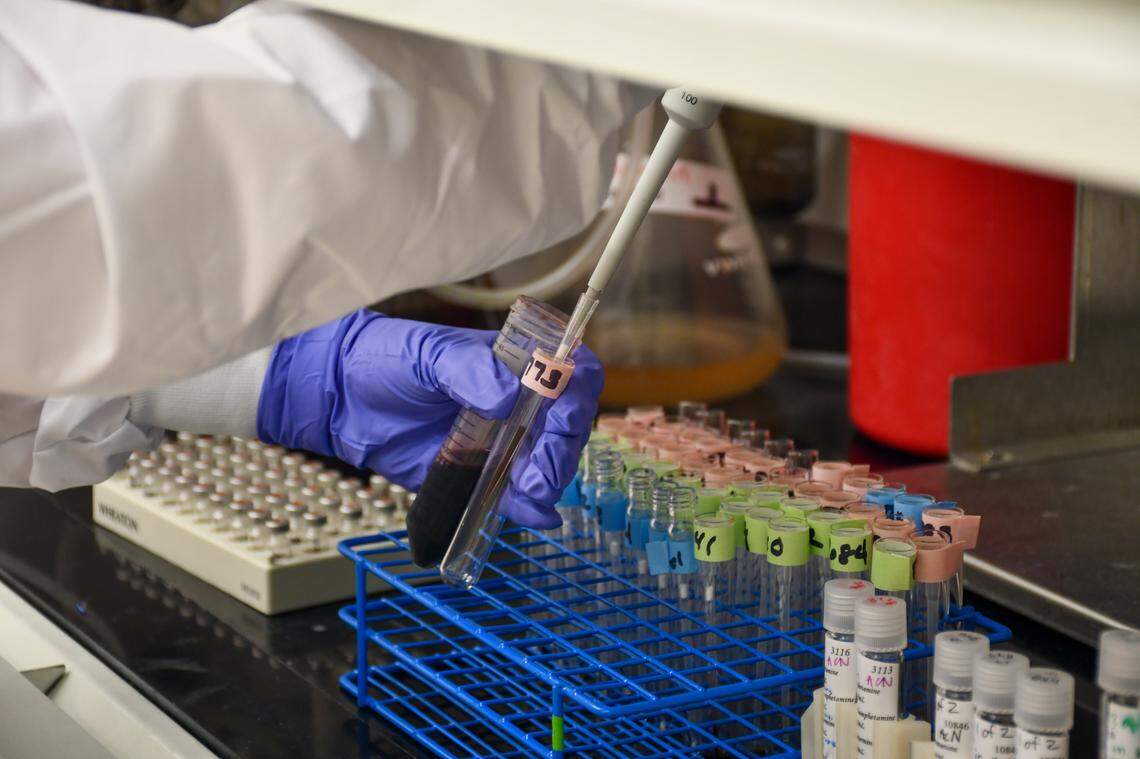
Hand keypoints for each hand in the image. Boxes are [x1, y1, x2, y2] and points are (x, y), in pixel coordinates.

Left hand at [256, 310, 601, 527]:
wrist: (341, 399)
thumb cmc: (386, 360)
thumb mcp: (428, 354)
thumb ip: (468, 370)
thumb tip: (506, 397)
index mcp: (513, 362)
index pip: (569, 372)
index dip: (578, 390)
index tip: (563, 410)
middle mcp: (516, 401)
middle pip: (567, 424)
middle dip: (563, 448)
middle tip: (541, 467)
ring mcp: (500, 439)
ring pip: (548, 462)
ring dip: (550, 479)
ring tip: (532, 492)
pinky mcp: (479, 474)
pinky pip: (515, 494)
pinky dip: (531, 507)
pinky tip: (536, 514)